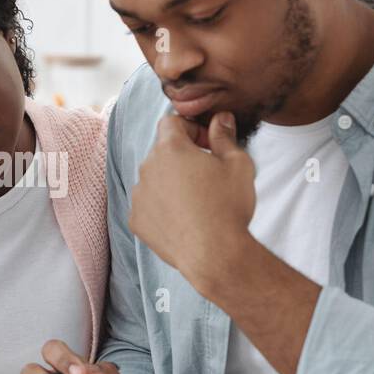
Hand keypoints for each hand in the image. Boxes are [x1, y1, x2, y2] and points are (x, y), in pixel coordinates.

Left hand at [128, 112, 254, 291]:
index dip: (191, 129)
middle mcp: (147, 168)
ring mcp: (138, 195)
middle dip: (182, 157)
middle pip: (162, 152)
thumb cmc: (228, 206)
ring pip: (154, 178)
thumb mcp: (237, 164)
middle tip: (207, 176)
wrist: (215, 255)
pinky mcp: (136, 219)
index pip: (171, 123)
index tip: (208, 146)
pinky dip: (162, 207)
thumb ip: (225, 136)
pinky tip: (183, 219)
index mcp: (170, 148)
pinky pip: (147, 204)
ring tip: (196, 202)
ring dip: (171, 182)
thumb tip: (221, 118)